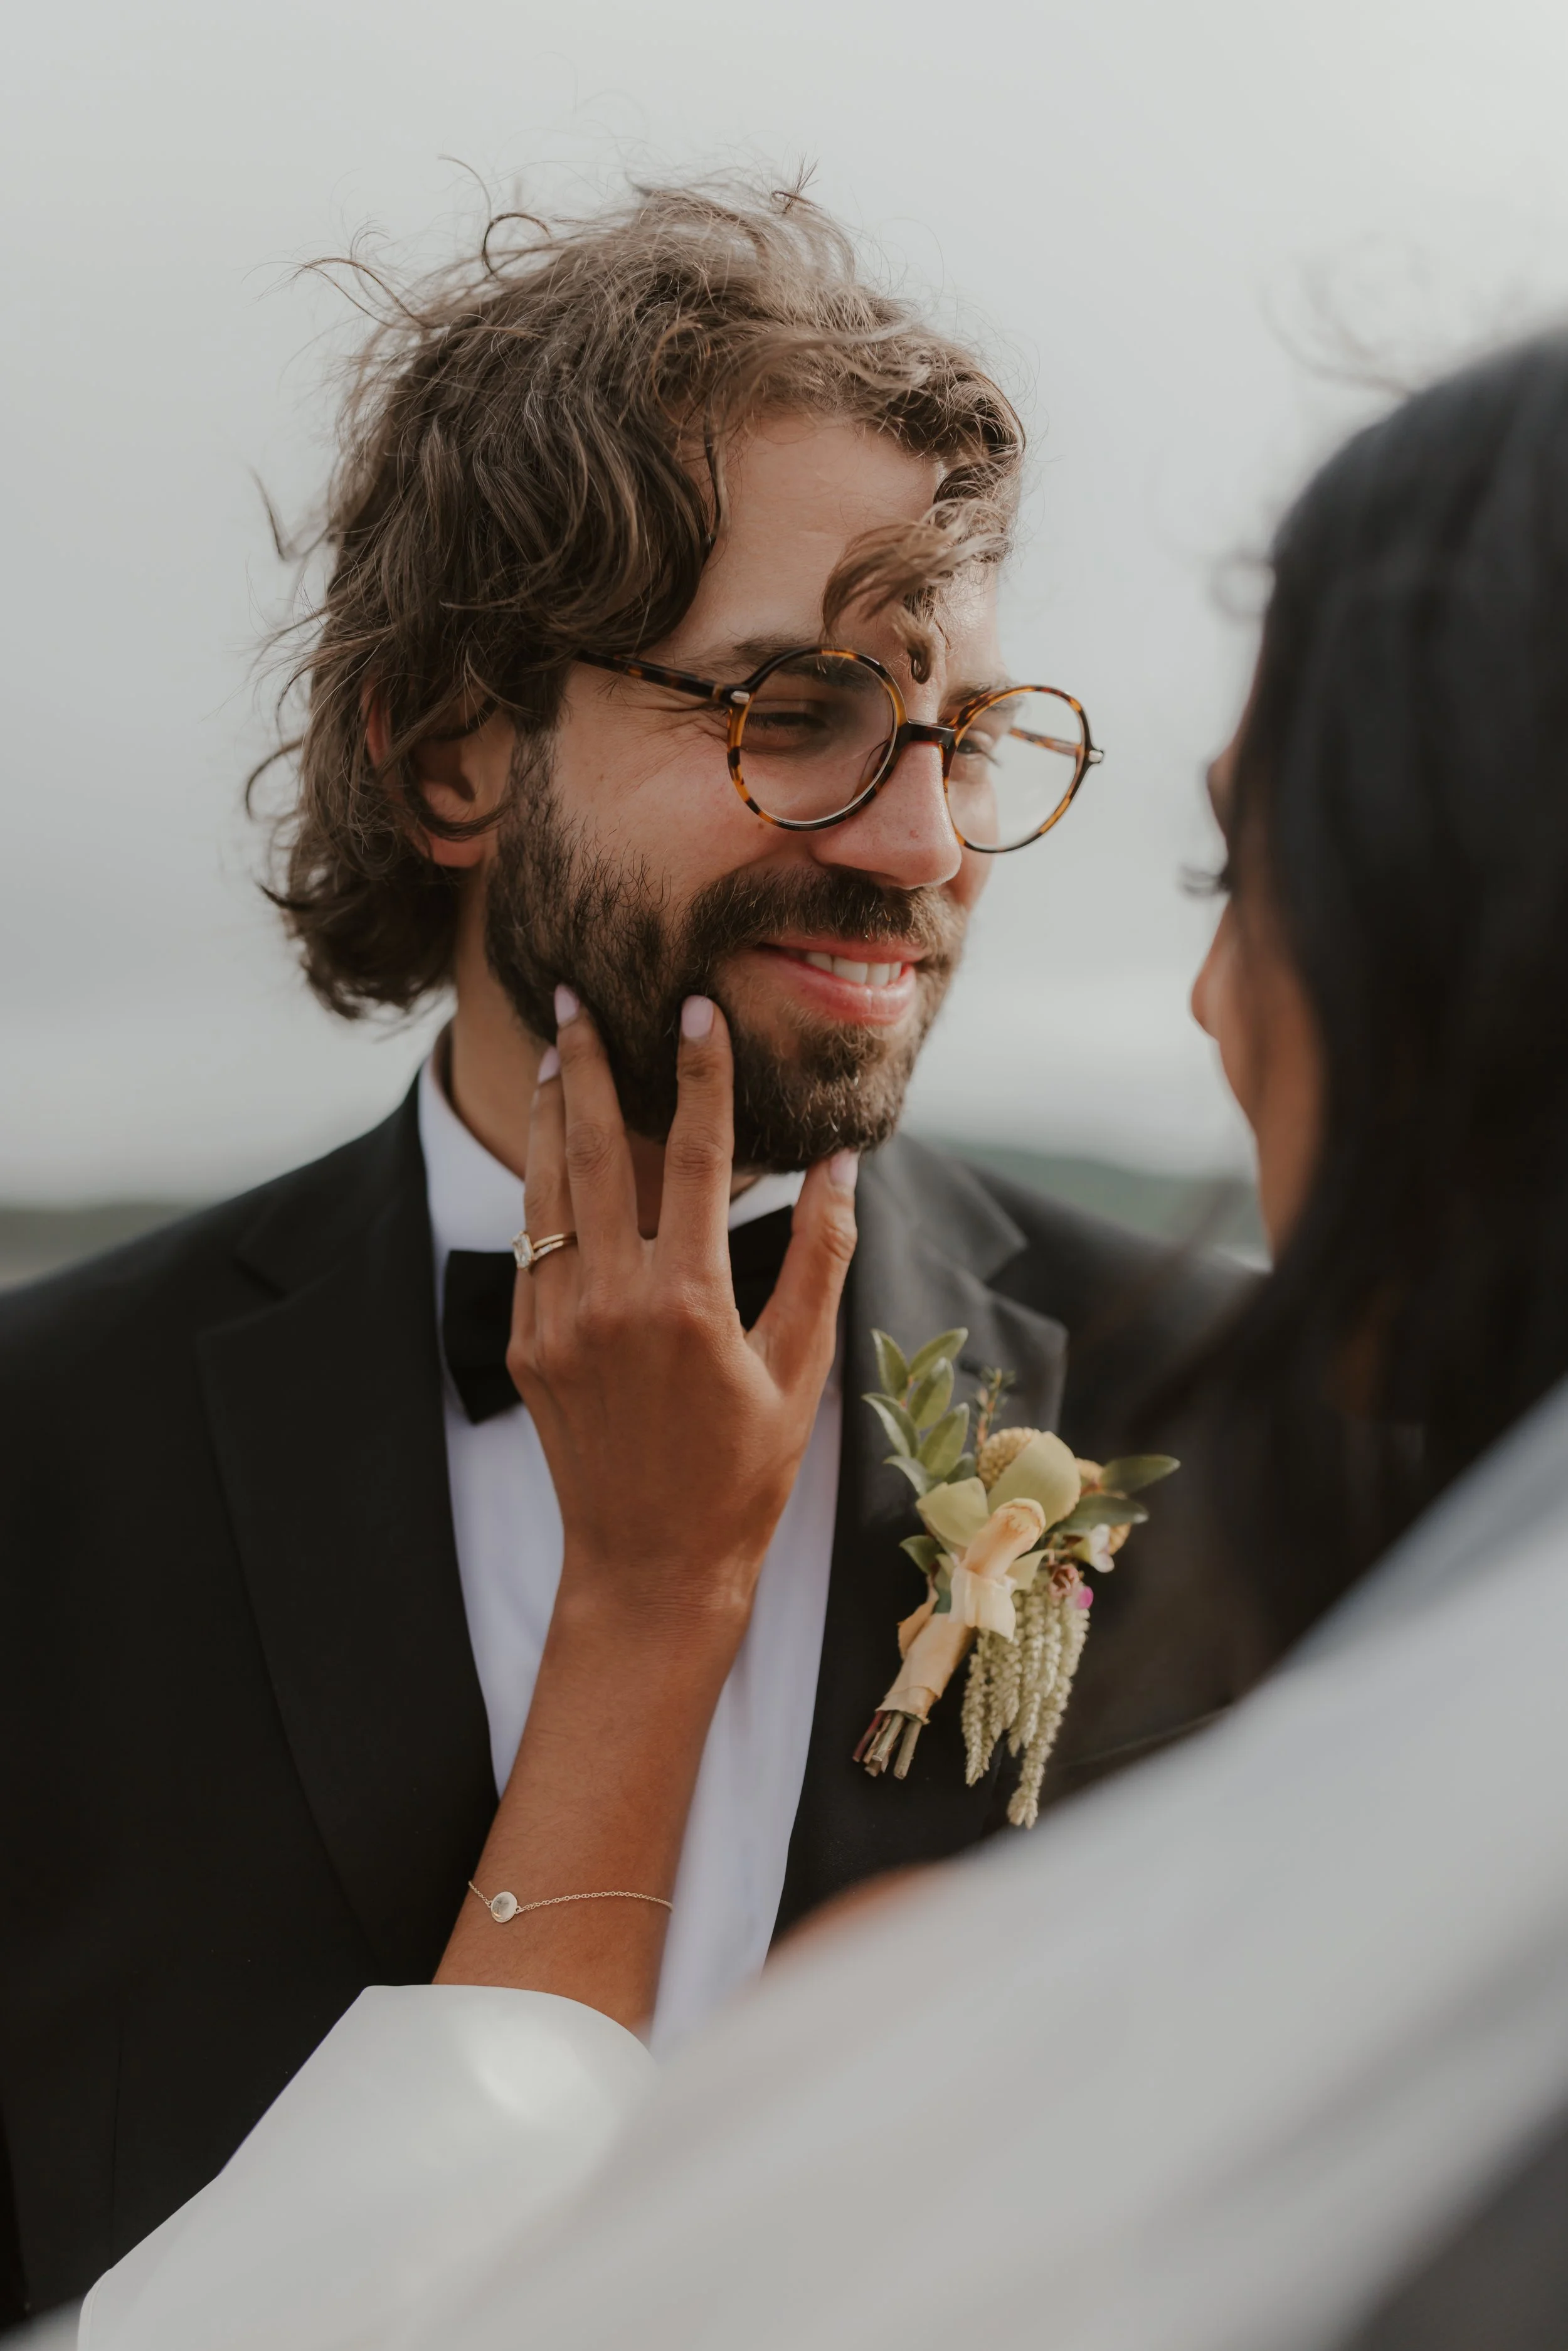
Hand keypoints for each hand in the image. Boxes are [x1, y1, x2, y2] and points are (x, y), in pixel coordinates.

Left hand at [508, 987, 857, 1648]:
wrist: (650, 1566)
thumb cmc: (744, 1475)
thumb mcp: (801, 1371)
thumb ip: (820, 1260)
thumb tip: (840, 1166)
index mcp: (689, 1301)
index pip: (700, 1156)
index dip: (701, 1075)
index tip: (697, 1010)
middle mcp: (613, 1301)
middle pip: (597, 1150)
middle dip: (589, 1064)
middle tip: (576, 995)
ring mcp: (557, 1324)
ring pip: (546, 1190)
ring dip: (552, 1114)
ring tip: (558, 1052)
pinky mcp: (525, 1347)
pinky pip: (530, 1249)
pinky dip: (540, 1190)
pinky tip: (553, 1152)